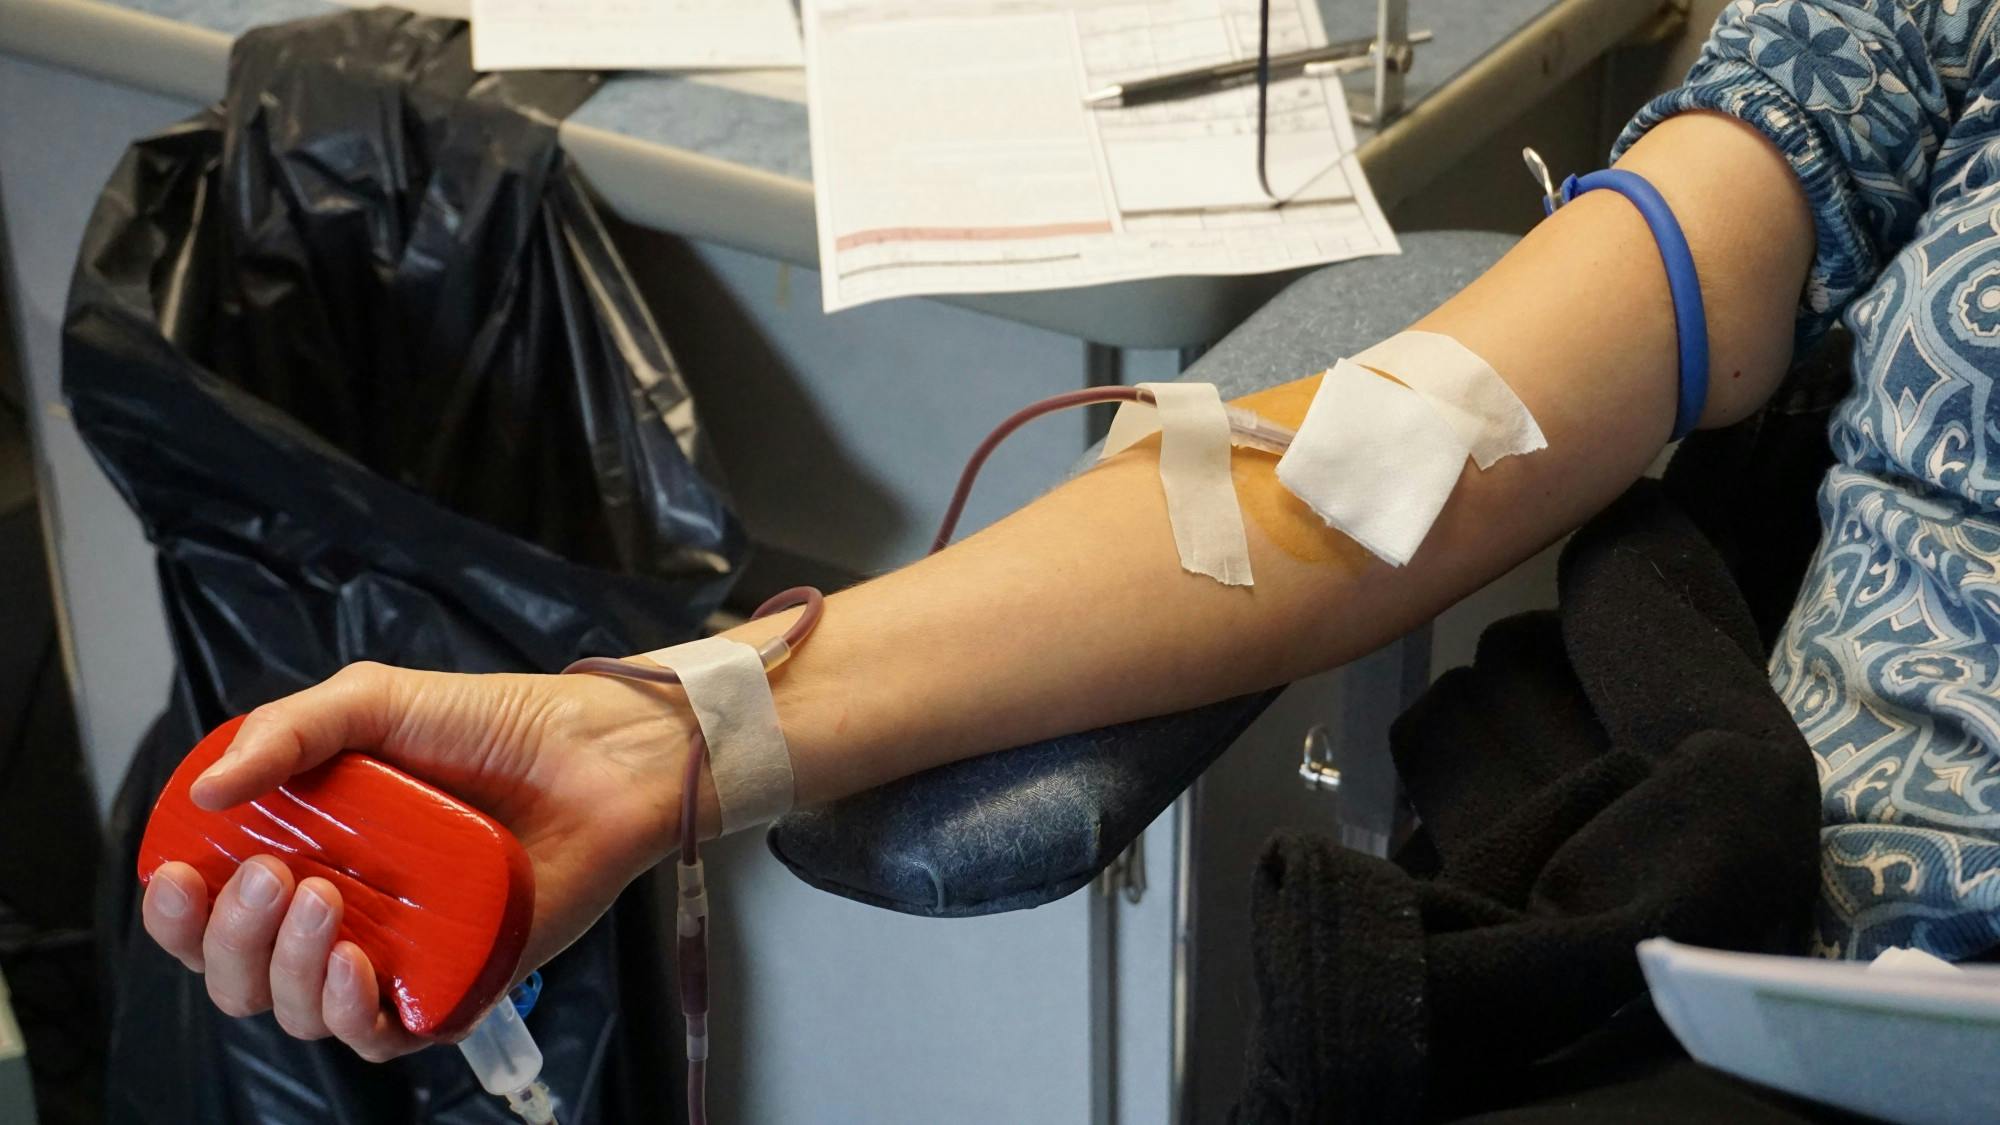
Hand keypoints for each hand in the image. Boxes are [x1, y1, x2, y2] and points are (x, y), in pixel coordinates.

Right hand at [140, 661, 691, 1059]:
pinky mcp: (452, 988)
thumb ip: (289, 731)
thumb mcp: (376, 702)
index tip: (173, 877)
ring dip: (285, 970)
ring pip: (297, 1012)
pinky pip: (379, 1036)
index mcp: (307, 852)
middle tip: (270, 877)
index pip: (213, 911)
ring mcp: (395, 956)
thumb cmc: (492, 725)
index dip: (177, 913)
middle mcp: (341, 914)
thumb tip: (206, 789)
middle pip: (240, 974)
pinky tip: (352, 965)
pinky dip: (347, 1013)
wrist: (594, 755)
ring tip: (321, 902)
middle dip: (230, 939)